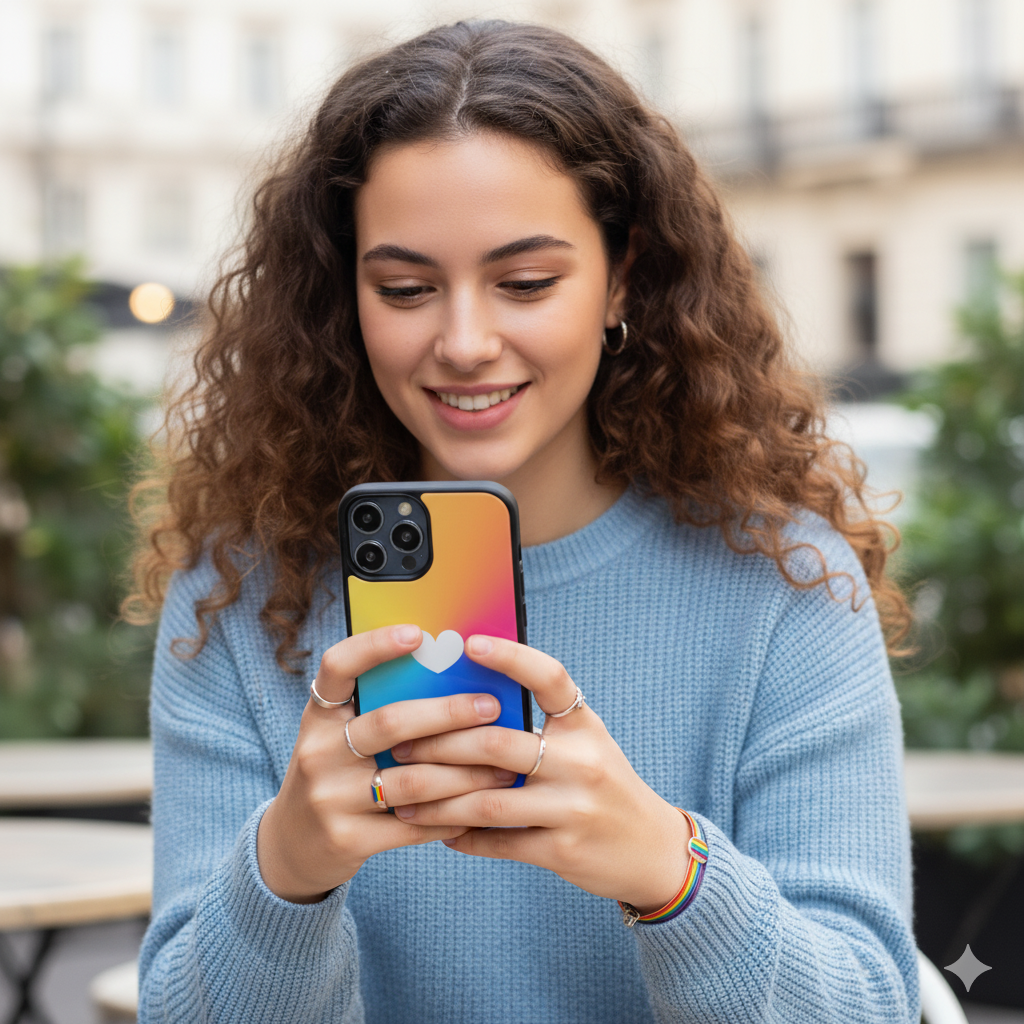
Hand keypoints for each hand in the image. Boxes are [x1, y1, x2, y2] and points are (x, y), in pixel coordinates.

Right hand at [256, 624, 518, 903]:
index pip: (338, 666)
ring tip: (503, 766)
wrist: (292, 846)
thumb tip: (453, 675)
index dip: (375, 645)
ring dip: (465, 772)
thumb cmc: (336, 773)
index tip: (418, 634)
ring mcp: (330, 798)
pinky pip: (414, 824)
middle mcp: (318, 752)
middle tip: (491, 706)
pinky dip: (452, 814)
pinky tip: (480, 805)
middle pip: (391, 722)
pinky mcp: (347, 839)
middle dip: (449, 713)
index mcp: (318, 716)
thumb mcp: (339, 736)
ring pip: (413, 780)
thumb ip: (377, 709)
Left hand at [389, 635, 692, 912]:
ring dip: (437, 799)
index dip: (511, 657)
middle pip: (496, 743)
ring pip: (487, 800)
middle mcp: (582, 762)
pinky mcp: (562, 849)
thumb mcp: (585, 744)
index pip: (550, 678)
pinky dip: (461, 835)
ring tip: (401, 795)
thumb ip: (539, 726)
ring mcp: (573, 808)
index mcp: (584, 726)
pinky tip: (436, 829)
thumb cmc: (603, 785)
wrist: (653, 849)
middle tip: (399, 744)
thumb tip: (465, 705)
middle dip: (438, 744)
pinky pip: (498, 841)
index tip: (470, 643)